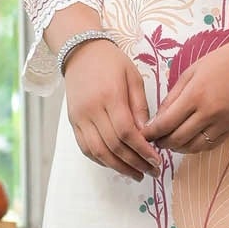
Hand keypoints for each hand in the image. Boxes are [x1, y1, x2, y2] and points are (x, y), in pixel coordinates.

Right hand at [63, 40, 160, 180]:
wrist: (81, 52)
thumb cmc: (112, 63)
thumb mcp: (133, 78)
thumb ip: (140, 107)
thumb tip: (148, 134)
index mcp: (110, 97)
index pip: (126, 132)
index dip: (142, 150)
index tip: (156, 161)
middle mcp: (92, 110)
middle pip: (113, 146)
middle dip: (134, 163)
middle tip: (152, 172)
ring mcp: (79, 117)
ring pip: (97, 151)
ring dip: (118, 167)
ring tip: (136, 175)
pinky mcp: (73, 122)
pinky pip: (85, 148)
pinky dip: (101, 160)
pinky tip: (116, 165)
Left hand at [143, 30, 228, 152]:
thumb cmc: (222, 61)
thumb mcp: (191, 72)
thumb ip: (173, 96)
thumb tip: (158, 118)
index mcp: (194, 95)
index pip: (166, 123)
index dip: (152, 132)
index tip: (144, 134)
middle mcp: (208, 113)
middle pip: (178, 139)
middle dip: (162, 142)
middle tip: (155, 140)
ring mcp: (222, 123)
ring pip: (193, 147)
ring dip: (178, 148)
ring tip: (170, 142)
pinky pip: (210, 145)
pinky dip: (195, 147)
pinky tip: (189, 141)